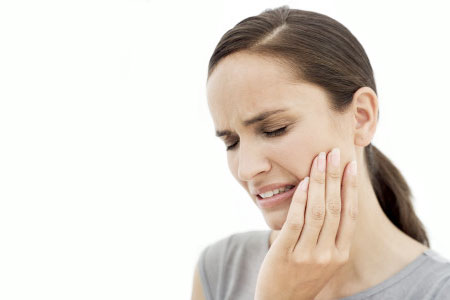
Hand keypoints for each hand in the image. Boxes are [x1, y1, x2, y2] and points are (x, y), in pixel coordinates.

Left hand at [254, 148, 357, 299]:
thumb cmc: (300, 277)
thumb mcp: (323, 261)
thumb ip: (329, 236)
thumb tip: (329, 200)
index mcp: (340, 254)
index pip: (349, 214)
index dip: (350, 187)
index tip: (351, 164)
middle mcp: (328, 254)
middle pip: (335, 207)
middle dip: (335, 176)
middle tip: (334, 151)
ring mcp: (308, 255)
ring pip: (318, 211)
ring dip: (320, 181)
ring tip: (320, 159)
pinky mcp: (286, 254)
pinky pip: (296, 221)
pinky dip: (301, 199)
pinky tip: (303, 182)